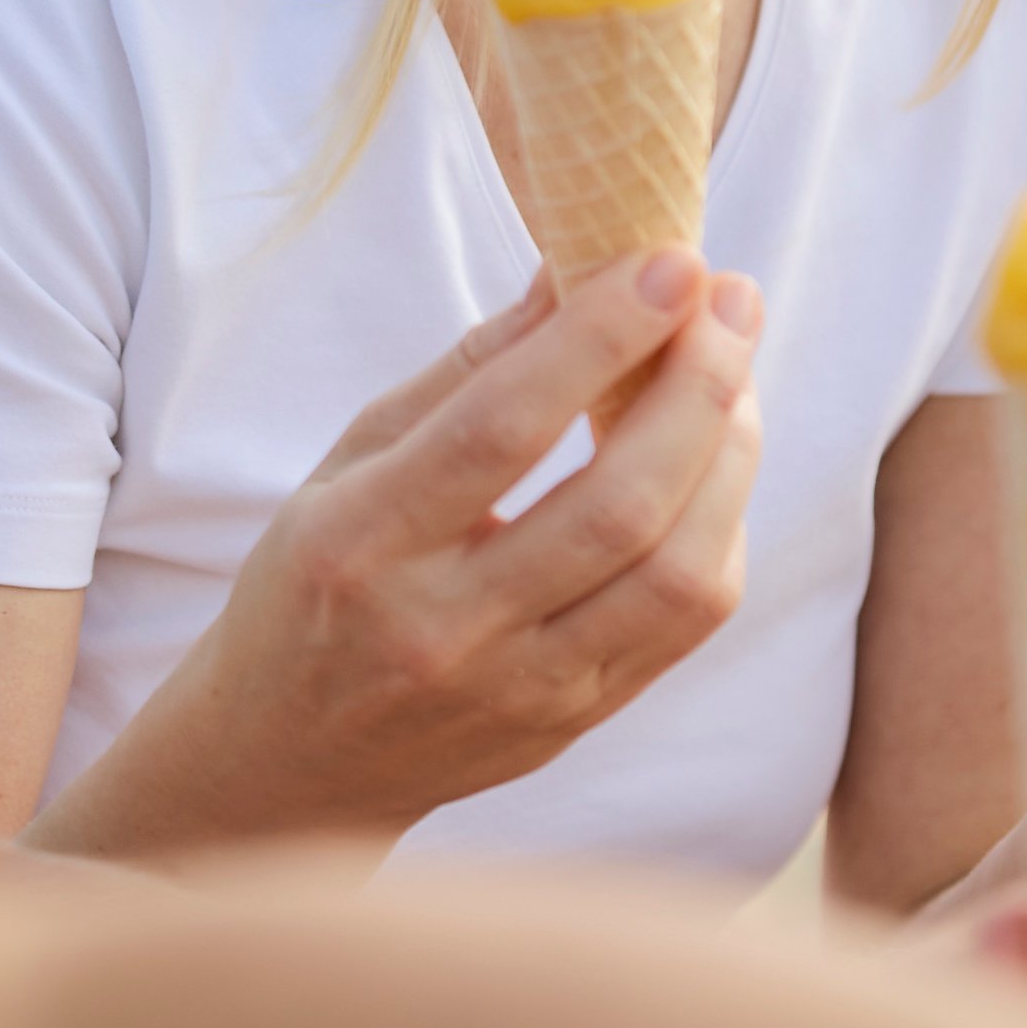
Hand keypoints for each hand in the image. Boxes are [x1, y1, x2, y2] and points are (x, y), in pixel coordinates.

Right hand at [75, 256, 760, 856]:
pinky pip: (684, 624)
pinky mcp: (574, 722)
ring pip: (673, 576)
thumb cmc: (315, 586)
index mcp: (360, 545)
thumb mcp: (347, 465)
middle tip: (730, 298)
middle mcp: (443, 629)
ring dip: (729, 458)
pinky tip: (714, 467)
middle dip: (695, 387)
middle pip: (614, 506)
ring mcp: (518, 689)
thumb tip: (572, 269)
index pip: (501, 430)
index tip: (670, 262)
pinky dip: (719, 529)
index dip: (600, 338)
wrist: (290, 766)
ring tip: (736, 375)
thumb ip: (464, 372)